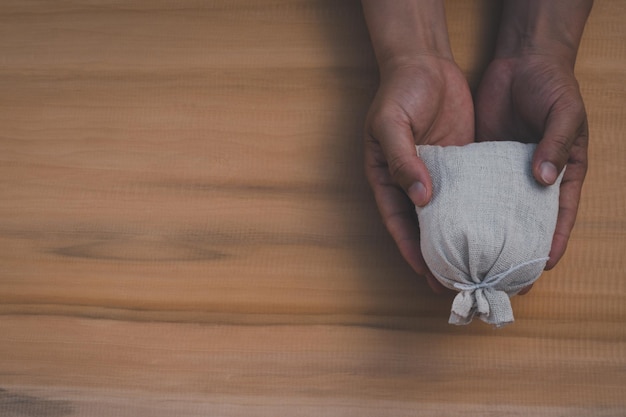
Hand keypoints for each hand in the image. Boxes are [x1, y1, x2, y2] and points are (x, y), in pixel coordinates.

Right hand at [365, 56, 473, 292]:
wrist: (425, 62)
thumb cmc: (398, 92)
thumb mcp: (391, 124)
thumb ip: (402, 160)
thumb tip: (420, 198)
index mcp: (387, 178)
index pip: (398, 222)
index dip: (411, 250)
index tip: (427, 276)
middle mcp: (411, 182)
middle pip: (423, 227)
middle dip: (436, 256)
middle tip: (453, 284)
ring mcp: (437, 174)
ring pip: (447, 215)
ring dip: (459, 240)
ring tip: (476, 266)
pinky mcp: (460, 164)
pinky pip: (469, 193)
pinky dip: (477, 212)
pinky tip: (492, 229)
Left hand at [475, 55, 587, 276]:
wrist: (520, 60)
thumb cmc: (552, 85)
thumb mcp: (564, 112)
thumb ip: (556, 143)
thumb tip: (544, 179)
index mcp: (561, 172)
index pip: (559, 215)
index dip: (552, 242)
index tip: (540, 269)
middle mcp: (531, 179)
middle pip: (523, 221)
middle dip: (513, 248)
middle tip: (497, 276)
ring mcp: (503, 172)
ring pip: (493, 211)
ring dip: (482, 234)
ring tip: (468, 260)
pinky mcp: (480, 161)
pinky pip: (471, 189)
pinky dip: (462, 207)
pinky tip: (448, 226)